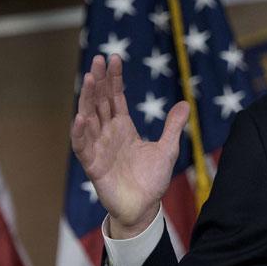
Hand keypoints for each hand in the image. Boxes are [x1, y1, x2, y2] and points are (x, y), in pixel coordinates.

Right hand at [70, 54, 189, 237]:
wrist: (144, 208)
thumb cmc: (152, 180)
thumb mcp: (167, 149)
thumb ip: (173, 126)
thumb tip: (185, 103)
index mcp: (123, 127)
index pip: (115, 97)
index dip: (114, 78)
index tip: (114, 58)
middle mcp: (108, 133)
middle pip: (100, 102)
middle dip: (99, 81)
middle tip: (98, 59)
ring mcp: (99, 147)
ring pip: (90, 117)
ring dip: (87, 99)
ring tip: (88, 78)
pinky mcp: (93, 164)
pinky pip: (83, 146)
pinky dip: (81, 132)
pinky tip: (81, 117)